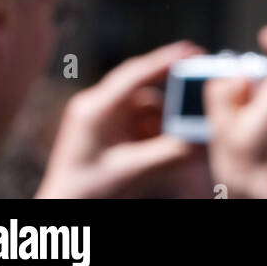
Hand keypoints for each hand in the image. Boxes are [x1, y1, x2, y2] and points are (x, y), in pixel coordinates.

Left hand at [35, 41, 203, 198]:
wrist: (61, 214)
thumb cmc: (86, 193)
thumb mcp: (131, 171)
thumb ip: (169, 153)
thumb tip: (205, 141)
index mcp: (95, 108)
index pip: (135, 74)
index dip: (165, 60)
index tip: (192, 51)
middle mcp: (96, 107)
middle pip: (143, 91)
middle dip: (170, 101)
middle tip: (195, 102)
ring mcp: (100, 120)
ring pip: (144, 109)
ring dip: (163, 124)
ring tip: (179, 142)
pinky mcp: (106, 133)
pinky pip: (138, 124)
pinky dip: (154, 134)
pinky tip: (165, 149)